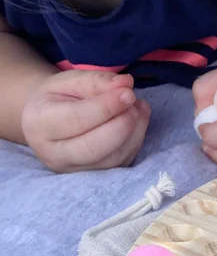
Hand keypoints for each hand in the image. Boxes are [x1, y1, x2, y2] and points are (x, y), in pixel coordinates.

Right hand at [21, 71, 149, 172]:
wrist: (51, 121)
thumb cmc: (59, 97)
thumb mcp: (70, 81)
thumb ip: (96, 81)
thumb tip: (126, 84)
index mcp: (39, 124)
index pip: (77, 120)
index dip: (107, 107)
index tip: (128, 93)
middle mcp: (53, 154)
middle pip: (95, 148)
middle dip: (123, 123)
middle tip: (133, 101)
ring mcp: (75, 169)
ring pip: (114, 157)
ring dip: (135, 130)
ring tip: (136, 107)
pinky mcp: (96, 174)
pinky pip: (124, 161)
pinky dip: (137, 138)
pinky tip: (137, 118)